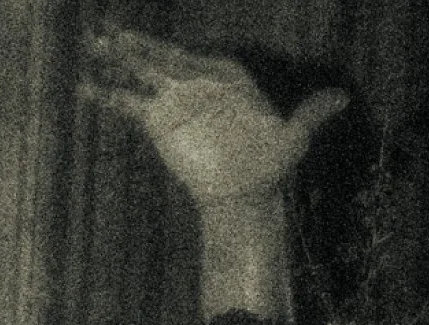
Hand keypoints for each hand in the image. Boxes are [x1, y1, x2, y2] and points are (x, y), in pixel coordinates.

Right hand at [83, 25, 347, 209]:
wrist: (241, 193)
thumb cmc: (267, 165)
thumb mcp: (294, 138)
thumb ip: (312, 114)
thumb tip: (344, 98)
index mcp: (223, 76)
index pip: (194, 56)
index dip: (170, 49)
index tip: (149, 41)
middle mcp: (195, 82)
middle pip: (161, 56)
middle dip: (135, 42)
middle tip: (107, 28)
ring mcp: (174, 101)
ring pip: (141, 71)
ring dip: (116, 56)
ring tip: (91, 41)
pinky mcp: (157, 124)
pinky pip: (128, 104)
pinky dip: (106, 95)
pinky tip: (83, 87)